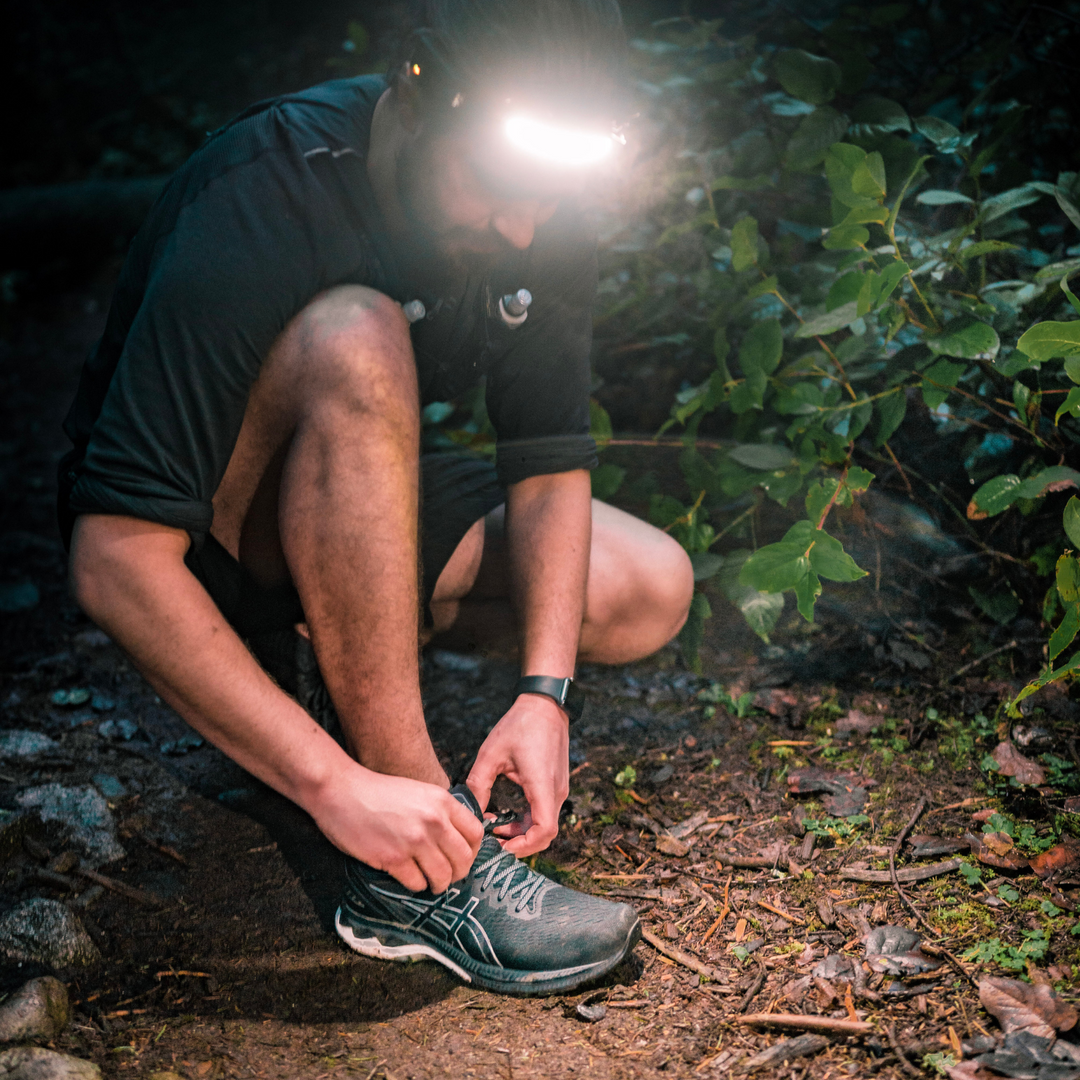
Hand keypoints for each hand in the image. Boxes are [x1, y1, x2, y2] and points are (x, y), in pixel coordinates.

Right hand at [307, 765, 483, 892]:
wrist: (342, 791)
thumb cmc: (378, 792)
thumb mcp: (419, 792)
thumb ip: (440, 812)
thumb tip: (457, 839)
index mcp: (442, 801)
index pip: (476, 833)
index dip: (472, 850)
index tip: (461, 857)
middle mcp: (434, 820)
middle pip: (464, 859)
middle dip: (458, 873)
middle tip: (447, 876)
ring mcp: (414, 840)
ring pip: (443, 876)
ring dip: (438, 884)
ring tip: (429, 882)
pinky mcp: (394, 858)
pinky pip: (417, 883)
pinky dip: (415, 885)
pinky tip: (406, 877)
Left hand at [467, 693, 568, 856]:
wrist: (545, 705)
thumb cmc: (520, 724)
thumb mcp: (491, 752)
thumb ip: (478, 784)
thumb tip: (469, 812)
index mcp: (542, 784)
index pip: (544, 831)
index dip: (524, 846)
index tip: (501, 846)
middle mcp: (555, 791)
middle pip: (545, 834)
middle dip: (518, 843)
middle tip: (492, 841)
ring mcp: (558, 788)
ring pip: (544, 824)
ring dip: (521, 832)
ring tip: (494, 827)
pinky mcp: (555, 785)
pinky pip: (544, 812)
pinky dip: (526, 821)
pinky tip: (505, 816)